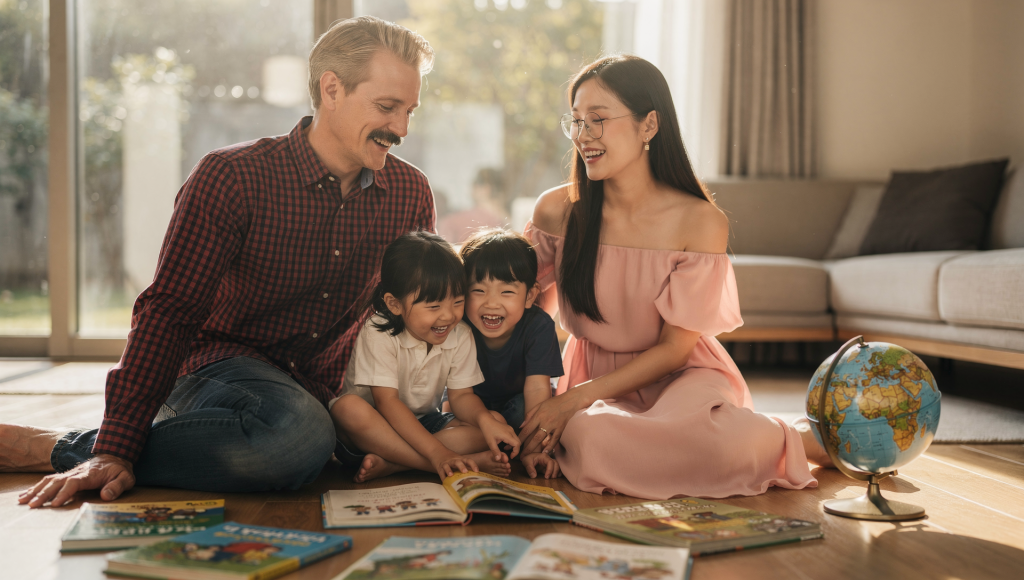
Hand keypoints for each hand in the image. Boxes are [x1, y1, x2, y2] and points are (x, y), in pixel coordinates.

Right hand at [18, 454, 134, 507]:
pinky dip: (36, 487)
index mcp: (90, 474)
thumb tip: (106, 495)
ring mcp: (70, 473)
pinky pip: (49, 480)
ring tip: (24, 501)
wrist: (115, 456)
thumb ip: (117, 486)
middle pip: (57, 482)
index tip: (56, 504)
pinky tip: (25, 495)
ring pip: (50, 480)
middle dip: (44, 494)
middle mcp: (77, 473)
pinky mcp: (66, 476)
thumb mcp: (125, 478)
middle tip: (33, 506)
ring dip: (36, 490)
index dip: (65, 493)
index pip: (74, 483)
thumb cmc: (119, 470)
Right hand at [431, 450, 478, 480]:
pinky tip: (444, 481)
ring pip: (447, 466)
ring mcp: (446, 463)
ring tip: (451, 475)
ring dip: (449, 470)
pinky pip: (441, 472)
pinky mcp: (439, 467)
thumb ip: (466, 466)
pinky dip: (442, 477)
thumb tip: (476, 476)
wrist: (437, 450)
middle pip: (458, 462)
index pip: (468, 460)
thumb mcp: (459, 460)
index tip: (477, 471)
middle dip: (462, 467)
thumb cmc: (451, 458)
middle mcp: (453, 460)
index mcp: (460, 459)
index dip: (473, 465)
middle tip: (465, 472)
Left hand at [478, 414, 520, 460]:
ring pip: (516, 439)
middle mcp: (511, 431)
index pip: (517, 444)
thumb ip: (495, 451)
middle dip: (515, 450)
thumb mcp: (490, 442)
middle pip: (518, 442)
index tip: (510, 457)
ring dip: (513, 446)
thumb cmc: (487, 430)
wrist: (485, 419)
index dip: (516, 452)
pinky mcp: (508, 428)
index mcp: (507, 434)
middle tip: (510, 455)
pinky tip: (504, 444)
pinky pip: (513, 436)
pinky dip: (511, 442)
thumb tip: (499, 460)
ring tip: (505, 449)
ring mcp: (510, 429)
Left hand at [520, 388, 584, 454]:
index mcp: (538, 415)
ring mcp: (553, 426)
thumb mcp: (539, 405)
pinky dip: (550, 446)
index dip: (520, 438)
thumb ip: (529, 415)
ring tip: (530, 456)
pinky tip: (545, 452)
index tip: (515, 444)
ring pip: (542, 439)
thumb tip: (521, 425)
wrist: (570, 401)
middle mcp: (545, 422)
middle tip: (521, 456)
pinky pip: (555, 440)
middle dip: (526, 448)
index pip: (526, 429)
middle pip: (533, 437)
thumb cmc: (553, 402)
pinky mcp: (561, 429)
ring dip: (535, 449)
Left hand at [522, 452, 559, 478]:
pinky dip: (557, 473)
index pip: (550, 462)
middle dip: (555, 471)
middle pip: (556, 464)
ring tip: (553, 478)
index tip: (546, 477)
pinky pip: (556, 469)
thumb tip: (534, 476)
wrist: (528, 459)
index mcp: (544, 456)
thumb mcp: (526, 462)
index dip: (550, 470)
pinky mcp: (549, 467)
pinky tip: (555, 477)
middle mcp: (548, 459)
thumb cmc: (527, 459)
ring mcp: (549, 463)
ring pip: (557, 466)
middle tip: (550, 479)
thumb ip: (529, 468)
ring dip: (556, 472)